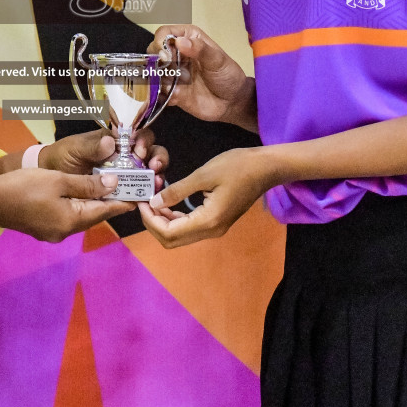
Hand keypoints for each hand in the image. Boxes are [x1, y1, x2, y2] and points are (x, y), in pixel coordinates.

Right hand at [0, 169, 131, 242]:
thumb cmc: (24, 187)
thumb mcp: (59, 180)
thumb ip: (87, 184)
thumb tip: (113, 185)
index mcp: (71, 221)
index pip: (104, 211)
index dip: (122, 202)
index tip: (138, 195)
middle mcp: (65, 232)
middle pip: (93, 215)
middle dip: (108, 201)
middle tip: (125, 186)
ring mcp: (52, 233)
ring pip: (80, 217)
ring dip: (92, 203)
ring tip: (106, 187)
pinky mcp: (43, 229)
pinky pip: (67, 217)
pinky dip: (77, 206)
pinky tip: (79, 194)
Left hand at [39, 129, 169, 182]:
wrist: (51, 180)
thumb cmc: (62, 157)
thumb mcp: (74, 148)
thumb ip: (92, 146)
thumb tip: (111, 142)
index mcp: (115, 140)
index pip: (138, 134)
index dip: (144, 140)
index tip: (139, 151)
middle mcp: (124, 155)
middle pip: (151, 152)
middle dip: (157, 157)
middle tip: (153, 166)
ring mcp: (124, 174)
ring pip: (149, 172)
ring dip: (156, 176)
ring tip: (155, 182)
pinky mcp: (121, 192)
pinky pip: (137, 192)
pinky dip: (145, 194)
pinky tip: (145, 197)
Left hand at [137, 147, 274, 247]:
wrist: (266, 168)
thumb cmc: (238, 167)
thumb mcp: (204, 174)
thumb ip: (178, 190)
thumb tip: (154, 201)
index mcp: (208, 221)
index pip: (169, 232)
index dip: (150, 220)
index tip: (140, 202)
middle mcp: (211, 231)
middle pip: (172, 240)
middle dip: (153, 223)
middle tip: (143, 202)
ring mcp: (215, 228)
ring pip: (180, 235)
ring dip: (163, 221)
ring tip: (153, 199)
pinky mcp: (216, 222)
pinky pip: (189, 227)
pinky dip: (174, 218)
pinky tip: (168, 202)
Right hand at [149, 25, 255, 128]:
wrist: (232, 102)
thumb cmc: (228, 76)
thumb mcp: (218, 60)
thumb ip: (200, 50)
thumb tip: (180, 41)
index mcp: (188, 39)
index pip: (164, 33)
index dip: (160, 42)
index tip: (165, 55)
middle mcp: (176, 54)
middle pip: (153, 51)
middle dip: (156, 61)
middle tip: (169, 71)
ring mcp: (172, 73)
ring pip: (152, 72)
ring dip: (158, 79)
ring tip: (174, 86)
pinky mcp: (170, 90)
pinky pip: (157, 91)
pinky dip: (161, 94)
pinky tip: (175, 96)